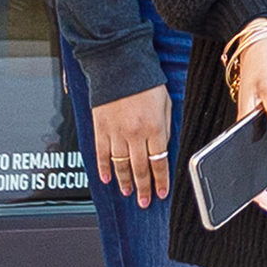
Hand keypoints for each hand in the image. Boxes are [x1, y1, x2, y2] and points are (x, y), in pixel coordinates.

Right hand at [91, 83, 172, 208]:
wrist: (119, 65)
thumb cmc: (145, 81)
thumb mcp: (166, 104)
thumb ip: (166, 128)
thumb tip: (164, 148)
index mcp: (155, 127)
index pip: (160, 162)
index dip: (161, 180)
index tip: (161, 193)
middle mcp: (135, 133)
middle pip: (140, 168)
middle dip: (144, 188)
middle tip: (144, 201)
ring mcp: (116, 132)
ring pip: (121, 165)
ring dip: (125, 182)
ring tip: (128, 193)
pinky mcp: (100, 128)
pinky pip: (101, 153)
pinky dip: (103, 168)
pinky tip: (106, 178)